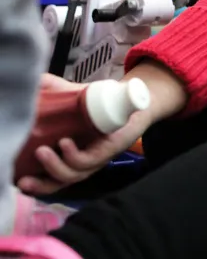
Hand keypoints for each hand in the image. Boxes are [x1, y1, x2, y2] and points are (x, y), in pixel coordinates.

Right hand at [17, 75, 151, 195]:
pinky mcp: (108, 151)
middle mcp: (80, 162)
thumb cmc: (97, 102)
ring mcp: (95, 159)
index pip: (47, 179)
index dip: (32, 184)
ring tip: (42, 151)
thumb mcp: (68, 97)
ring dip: (55, 166)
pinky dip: (74, 155)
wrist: (129, 97)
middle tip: (22, 179)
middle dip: (39, 185)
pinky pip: (89, 160)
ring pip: (72, 174)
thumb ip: (48, 90)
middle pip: (57, 184)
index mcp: (68, 157)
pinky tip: (65, 143)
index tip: (15, 180)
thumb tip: (28, 82)